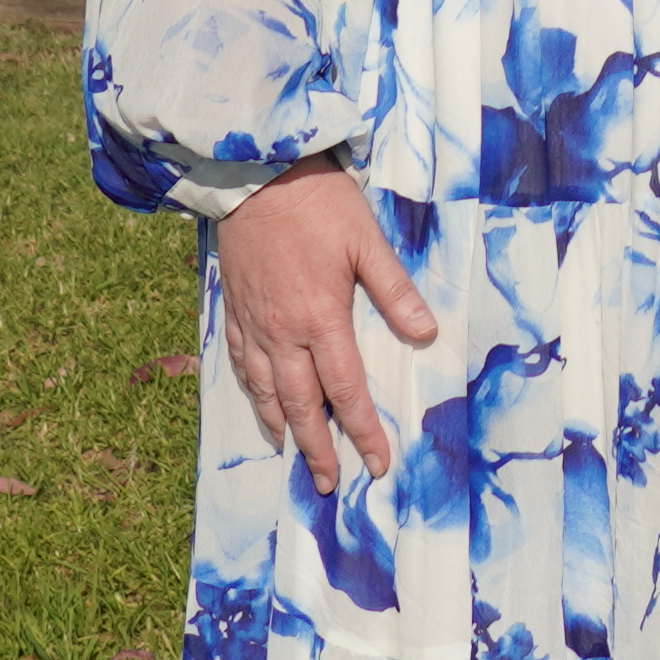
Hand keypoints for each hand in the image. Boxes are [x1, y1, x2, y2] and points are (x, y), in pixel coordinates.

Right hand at [207, 161, 436, 490]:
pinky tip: (258, 403)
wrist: (255, 175)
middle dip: (316, 448)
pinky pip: (239, 363)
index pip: (345, 389)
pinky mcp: (233, 309)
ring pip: (265, 391)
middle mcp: (282, 332)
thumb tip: (426, 334)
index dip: (362, 430)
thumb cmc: (318, 203)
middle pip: (300, 404)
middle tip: (326, 484)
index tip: (376, 463)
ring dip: (281, 428)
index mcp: (321, 318)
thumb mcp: (366, 240)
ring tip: (292, 456)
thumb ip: (394, 290)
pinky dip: (251, 392)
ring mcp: (253, 323)